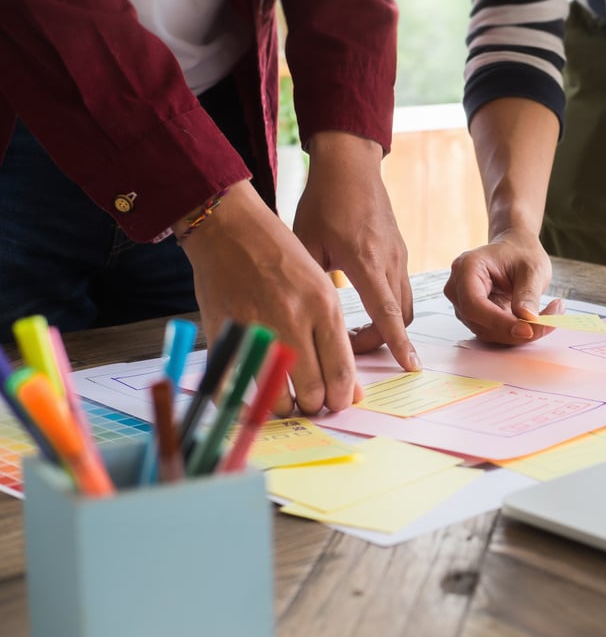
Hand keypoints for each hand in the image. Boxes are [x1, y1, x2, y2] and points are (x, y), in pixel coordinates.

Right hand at [178, 181, 362, 415]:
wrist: (229, 228)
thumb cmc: (280, 257)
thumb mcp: (320, 289)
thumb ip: (335, 339)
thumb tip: (349, 388)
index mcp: (323, 306)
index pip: (341, 372)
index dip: (342, 397)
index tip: (338, 403)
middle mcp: (292, 320)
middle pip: (312, 390)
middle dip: (315, 406)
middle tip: (313, 404)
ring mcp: (257, 329)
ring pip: (276, 396)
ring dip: (284, 407)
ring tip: (286, 401)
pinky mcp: (225, 333)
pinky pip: (235, 386)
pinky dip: (245, 401)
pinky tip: (253, 399)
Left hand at [292, 132, 419, 371]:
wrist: (350, 165)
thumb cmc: (324, 200)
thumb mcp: (305, 242)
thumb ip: (308, 282)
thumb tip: (299, 319)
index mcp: (365, 261)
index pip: (388, 313)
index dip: (398, 343)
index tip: (410, 366)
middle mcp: (390, 261)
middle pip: (400, 317)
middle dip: (381, 340)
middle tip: (349, 347)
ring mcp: (400, 256)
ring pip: (405, 304)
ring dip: (387, 324)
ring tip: (354, 329)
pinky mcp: (401, 251)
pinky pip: (401, 288)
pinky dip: (389, 306)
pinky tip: (363, 303)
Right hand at [444, 228, 560, 343]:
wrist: (514, 250)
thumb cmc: (520, 253)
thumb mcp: (532, 268)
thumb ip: (528, 294)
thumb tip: (528, 320)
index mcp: (466, 269)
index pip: (474, 305)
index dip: (500, 322)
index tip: (529, 329)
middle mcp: (457, 289)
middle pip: (480, 323)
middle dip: (515, 330)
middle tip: (549, 323)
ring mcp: (463, 305)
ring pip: (488, 332)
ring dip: (518, 332)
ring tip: (548, 316)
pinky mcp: (474, 317)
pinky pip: (493, 332)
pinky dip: (515, 331)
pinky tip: (534, 319)